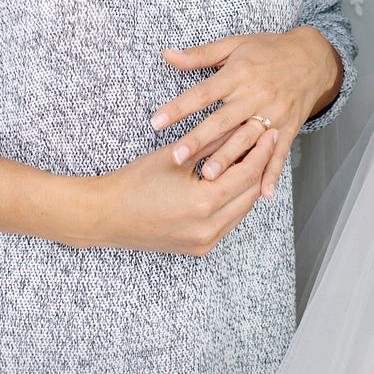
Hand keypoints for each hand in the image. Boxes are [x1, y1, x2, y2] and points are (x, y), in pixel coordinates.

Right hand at [92, 127, 278, 256]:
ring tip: (254, 156)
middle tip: (266, 140)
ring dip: (249, 183)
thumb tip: (240, 126)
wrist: (104, 216)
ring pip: (242, 209)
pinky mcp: (199, 247)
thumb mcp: (176, 156)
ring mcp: (205, 242)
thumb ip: (211, 143)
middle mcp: (209, 229)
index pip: (247, 174)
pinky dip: (235, 200)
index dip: (261, 150)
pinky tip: (234, 180)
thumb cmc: (133, 183)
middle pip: (250, 193)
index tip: (269, 130)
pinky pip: (229, 221)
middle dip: (260, 165)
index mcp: (203, 204)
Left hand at [149, 27, 341, 199]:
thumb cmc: (269, 49)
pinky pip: (280, 152)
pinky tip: (263, 192)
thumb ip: (200, 55)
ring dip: (229, 158)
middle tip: (177, 157)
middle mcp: (255, 95)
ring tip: (208, 175)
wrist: (314, 57)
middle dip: (199, 140)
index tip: (156, 121)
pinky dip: (273, 173)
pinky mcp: (289, 127)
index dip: (179, 107)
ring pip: (248, 139)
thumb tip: (167, 55)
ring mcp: (274, 113)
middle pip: (222, 120)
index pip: (203, 93)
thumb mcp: (234, 45)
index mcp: (238, 74)